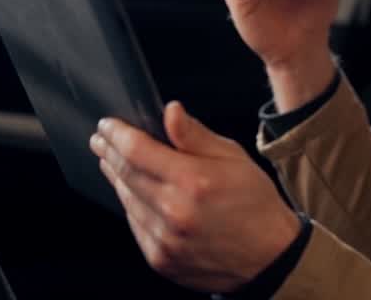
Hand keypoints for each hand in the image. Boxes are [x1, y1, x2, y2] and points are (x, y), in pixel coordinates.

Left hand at [90, 101, 301, 292]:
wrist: (269, 255)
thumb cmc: (255, 203)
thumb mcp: (233, 157)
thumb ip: (195, 135)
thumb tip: (170, 111)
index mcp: (193, 181)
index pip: (138, 151)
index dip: (117, 134)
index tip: (107, 124)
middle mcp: (174, 212)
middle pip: (126, 174)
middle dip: (109, 153)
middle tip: (101, 139)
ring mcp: (165, 239)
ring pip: (127, 200)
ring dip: (115, 178)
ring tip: (111, 162)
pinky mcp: (161, 259)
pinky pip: (135, 225)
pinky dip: (130, 205)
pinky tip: (131, 192)